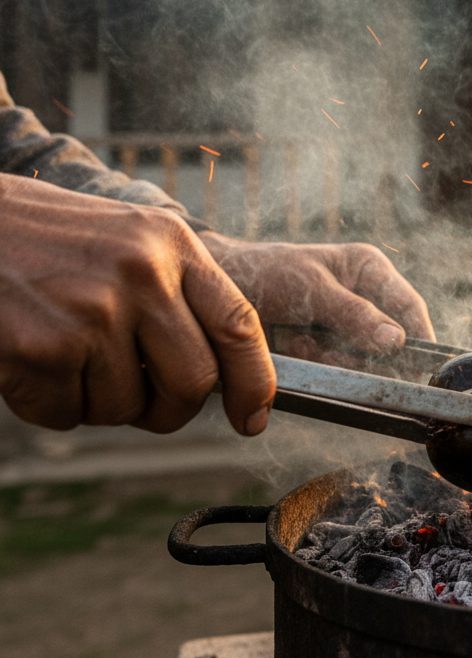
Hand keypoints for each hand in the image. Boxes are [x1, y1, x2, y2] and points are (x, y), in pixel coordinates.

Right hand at [0, 176, 274, 434]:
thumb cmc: (49, 239)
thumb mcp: (131, 239)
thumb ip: (178, 293)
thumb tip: (222, 376)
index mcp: (172, 245)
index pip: (239, 325)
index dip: (255, 382)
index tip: (254, 418)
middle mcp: (141, 275)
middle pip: (194, 383)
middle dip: (171, 409)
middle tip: (141, 399)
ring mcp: (92, 311)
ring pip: (125, 408)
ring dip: (98, 402)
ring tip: (68, 352)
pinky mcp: (42, 348)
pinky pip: (66, 415)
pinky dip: (49, 404)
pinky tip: (30, 358)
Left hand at [197, 235, 434, 359]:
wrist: (213, 292)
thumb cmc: (264, 273)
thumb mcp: (311, 288)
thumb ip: (355, 314)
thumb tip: (397, 341)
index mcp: (369, 271)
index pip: (409, 308)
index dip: (419, 340)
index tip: (420, 369)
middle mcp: (363, 300)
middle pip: (386, 344)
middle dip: (355, 351)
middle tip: (318, 338)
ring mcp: (343, 329)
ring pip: (357, 363)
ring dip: (327, 358)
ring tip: (295, 335)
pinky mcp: (323, 353)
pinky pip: (332, 372)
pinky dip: (312, 365)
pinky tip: (290, 346)